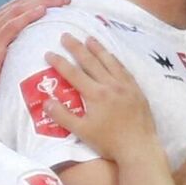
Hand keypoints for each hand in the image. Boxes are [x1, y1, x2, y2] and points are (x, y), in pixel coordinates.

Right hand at [0, 0, 69, 136]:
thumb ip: (10, 49)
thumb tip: (33, 46)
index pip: (16, 7)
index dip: (37, 1)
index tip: (58, 1)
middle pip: (19, 4)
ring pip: (17, 10)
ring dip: (41, 2)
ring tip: (61, 2)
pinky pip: (12, 25)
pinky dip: (27, 16)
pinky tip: (42, 11)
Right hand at [39, 35, 158, 159]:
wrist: (139, 148)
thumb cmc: (109, 142)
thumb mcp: (82, 132)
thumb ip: (63, 116)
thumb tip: (46, 101)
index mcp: (95, 94)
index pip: (73, 74)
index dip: (59, 62)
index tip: (49, 53)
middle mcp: (110, 85)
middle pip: (90, 61)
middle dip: (76, 48)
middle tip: (66, 36)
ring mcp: (126, 86)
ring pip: (109, 61)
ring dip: (98, 49)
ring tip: (89, 38)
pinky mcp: (136, 90)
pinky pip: (124, 69)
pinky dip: (115, 60)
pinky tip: (112, 56)